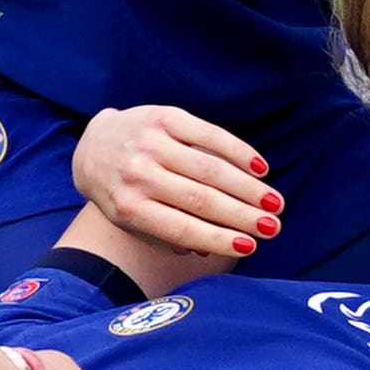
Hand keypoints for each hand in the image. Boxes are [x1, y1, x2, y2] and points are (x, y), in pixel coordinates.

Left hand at [72, 105, 280, 258]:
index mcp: (127, 207)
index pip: (179, 227)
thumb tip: (209, 251)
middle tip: (274, 228)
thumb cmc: (123, 192)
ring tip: (275, 203)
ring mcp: (151, 144)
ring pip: (210, 169)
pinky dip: (239, 152)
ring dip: (248, 188)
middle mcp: (137, 175)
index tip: (249, 247)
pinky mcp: (164, 118)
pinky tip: (261, 168)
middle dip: (242, 215)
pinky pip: (210, 135)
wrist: (94, 147)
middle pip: (200, 199)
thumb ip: (167, 236)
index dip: (217, 238)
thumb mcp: (133, 221)